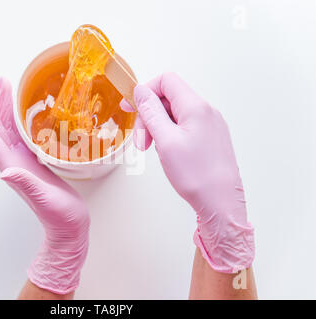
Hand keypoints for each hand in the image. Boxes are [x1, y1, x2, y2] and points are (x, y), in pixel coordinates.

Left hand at [0, 71, 89, 293]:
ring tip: (0, 82)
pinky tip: (20, 106)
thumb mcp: (44, 200)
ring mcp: (24, 159)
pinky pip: (22, 132)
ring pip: (7, 126)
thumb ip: (25, 185)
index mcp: (12, 165)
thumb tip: (5, 172)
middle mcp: (14, 159)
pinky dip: (18, 116)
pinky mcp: (35, 159)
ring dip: (1, 104)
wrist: (68, 225)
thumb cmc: (59, 216)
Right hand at [121, 73, 253, 272]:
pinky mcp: (210, 138)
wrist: (221, 202)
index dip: (145, 91)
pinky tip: (167, 152)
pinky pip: (185, 126)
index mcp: (196, 107)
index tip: (130, 107)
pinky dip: (170, 135)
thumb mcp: (165, 140)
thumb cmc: (196, 175)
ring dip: (158, 128)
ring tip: (153, 150)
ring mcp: (210, 125)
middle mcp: (206, 111)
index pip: (166, 81)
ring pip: (176, 114)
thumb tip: (141, 91)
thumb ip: (151, 112)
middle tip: (141, 141)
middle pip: (169, 98)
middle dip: (149, 116)